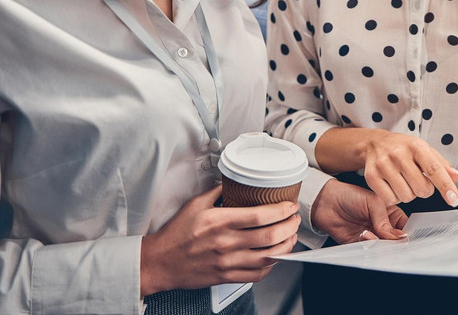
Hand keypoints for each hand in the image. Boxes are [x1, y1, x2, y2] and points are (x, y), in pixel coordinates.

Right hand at [139, 185, 299, 296]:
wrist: (161, 262)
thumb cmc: (177, 233)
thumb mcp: (196, 204)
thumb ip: (218, 192)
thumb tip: (236, 181)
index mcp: (220, 222)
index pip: (261, 216)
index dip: (282, 211)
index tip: (290, 206)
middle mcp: (226, 243)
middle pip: (270, 236)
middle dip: (290, 226)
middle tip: (295, 220)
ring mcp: (228, 262)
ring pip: (268, 257)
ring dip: (286, 246)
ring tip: (291, 236)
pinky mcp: (227, 276)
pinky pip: (257, 274)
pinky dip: (271, 265)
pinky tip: (275, 256)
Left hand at [311, 179, 408, 243]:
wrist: (326, 202)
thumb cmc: (349, 195)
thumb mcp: (372, 202)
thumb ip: (385, 221)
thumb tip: (398, 236)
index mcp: (391, 213)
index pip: (405, 226)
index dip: (408, 233)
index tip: (408, 239)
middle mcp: (383, 226)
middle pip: (395, 241)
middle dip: (394, 242)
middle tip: (391, 241)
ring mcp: (372, 236)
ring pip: (383, 248)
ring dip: (379, 244)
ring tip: (370, 233)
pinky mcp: (360, 244)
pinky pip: (369, 251)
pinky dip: (368, 246)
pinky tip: (363, 236)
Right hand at [363, 130, 457, 206]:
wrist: (374, 143)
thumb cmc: (404, 149)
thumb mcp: (425, 151)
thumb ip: (442, 165)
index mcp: (416, 146)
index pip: (434, 169)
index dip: (445, 186)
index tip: (453, 199)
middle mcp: (398, 154)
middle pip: (421, 189)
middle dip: (424, 190)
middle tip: (417, 180)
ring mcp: (383, 165)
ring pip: (406, 196)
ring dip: (409, 194)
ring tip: (404, 181)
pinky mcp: (371, 176)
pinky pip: (390, 199)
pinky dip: (395, 198)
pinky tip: (393, 186)